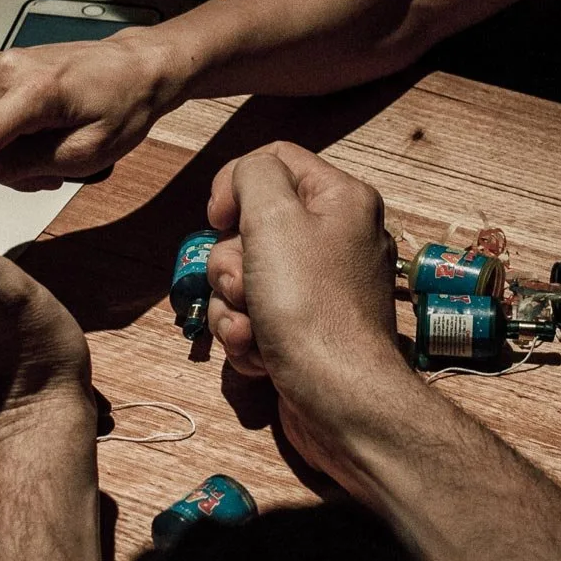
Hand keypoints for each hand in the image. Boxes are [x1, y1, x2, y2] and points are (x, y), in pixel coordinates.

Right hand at [0, 29, 184, 187]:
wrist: (132, 67)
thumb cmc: (120, 106)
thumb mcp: (86, 153)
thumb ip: (29, 165)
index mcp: (36, 91)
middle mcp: (7, 71)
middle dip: (11, 165)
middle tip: (53, 164)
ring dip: (13, 152)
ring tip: (51, 143)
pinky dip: (10, 134)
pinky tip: (39, 130)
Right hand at [203, 144, 412, 482]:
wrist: (340, 399)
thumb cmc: (310, 307)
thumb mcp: (274, 218)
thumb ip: (252, 176)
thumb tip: (242, 181)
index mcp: (341, 200)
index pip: (273, 161)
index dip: (233, 185)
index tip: (218, 220)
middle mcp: (336, 239)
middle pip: (251, 226)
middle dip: (231, 262)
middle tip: (245, 287)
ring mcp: (320, 288)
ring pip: (244, 277)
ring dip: (232, 307)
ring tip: (253, 330)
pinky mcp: (305, 330)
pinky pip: (254, 317)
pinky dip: (247, 336)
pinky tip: (260, 355)